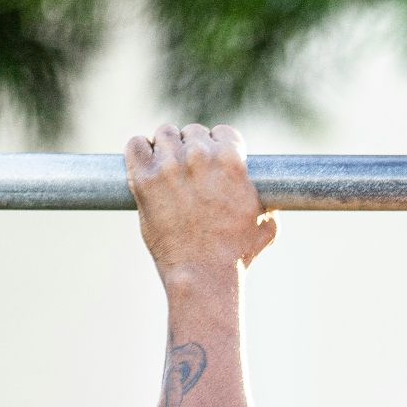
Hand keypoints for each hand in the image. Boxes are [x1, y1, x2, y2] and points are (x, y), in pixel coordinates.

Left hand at [126, 123, 276, 277]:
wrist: (204, 273)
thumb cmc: (237, 255)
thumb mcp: (266, 226)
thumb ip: (267, 205)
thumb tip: (270, 202)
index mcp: (233, 161)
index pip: (223, 132)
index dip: (219, 145)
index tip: (213, 159)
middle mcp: (201, 157)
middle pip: (193, 132)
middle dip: (192, 148)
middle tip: (189, 169)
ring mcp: (170, 166)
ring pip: (164, 134)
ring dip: (166, 148)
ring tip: (166, 167)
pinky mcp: (144, 179)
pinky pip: (136, 145)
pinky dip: (140, 151)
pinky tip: (145, 165)